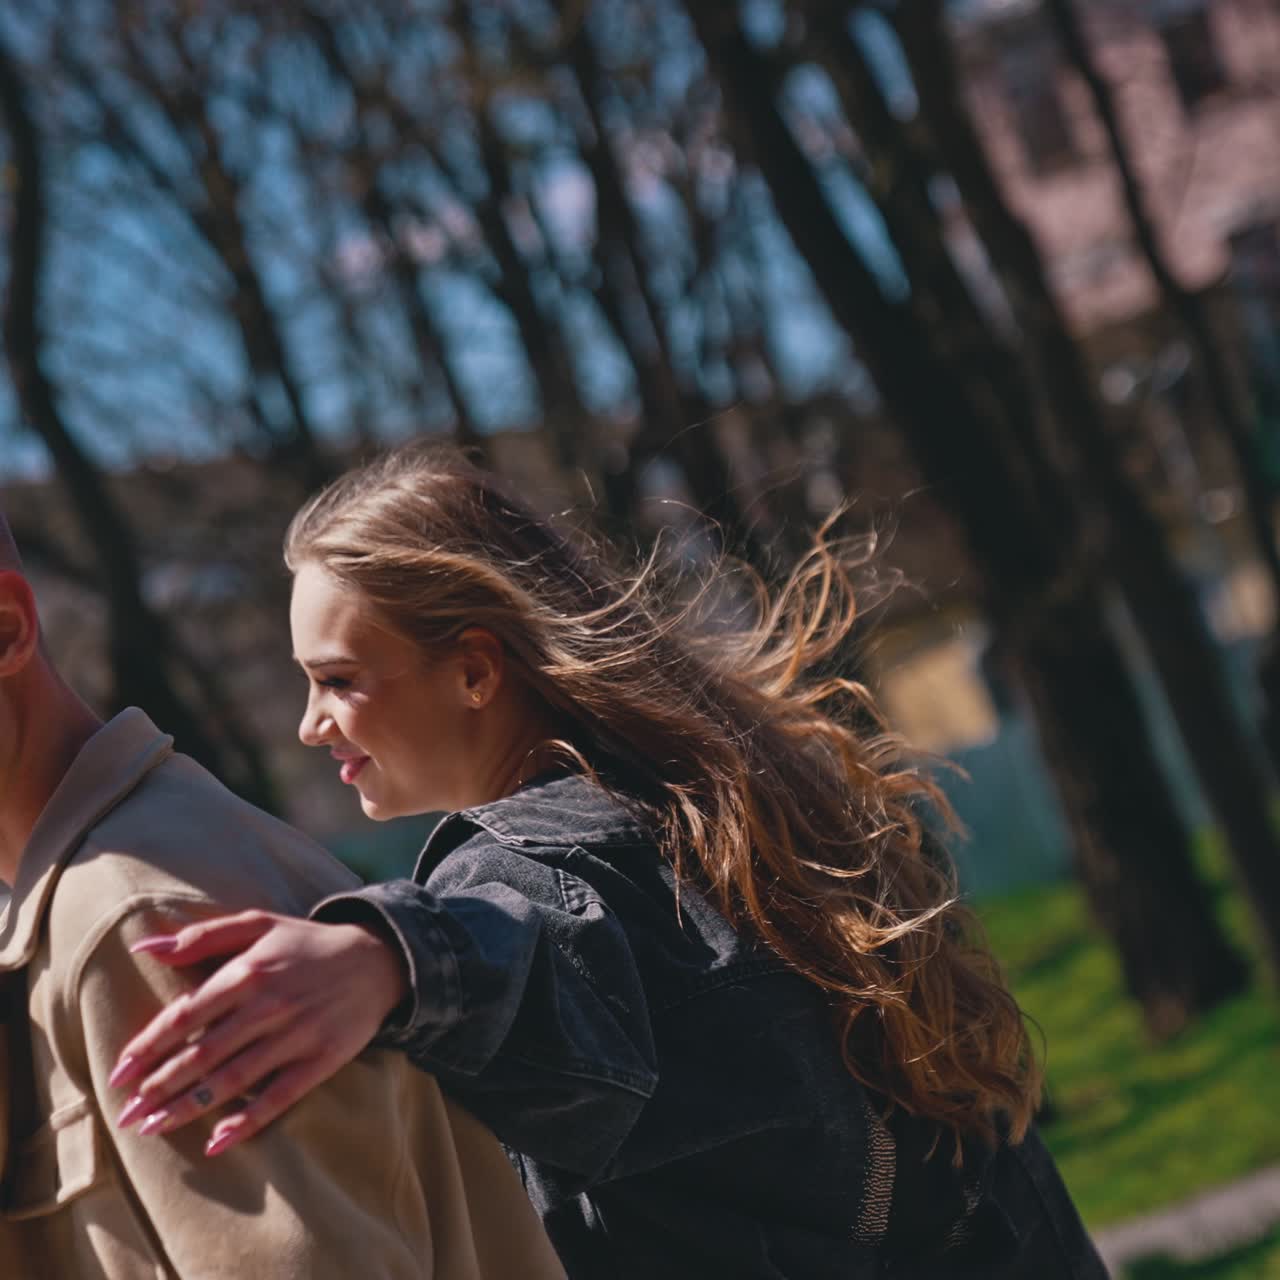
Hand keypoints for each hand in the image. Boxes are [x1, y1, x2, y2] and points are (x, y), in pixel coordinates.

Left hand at [108, 910, 408, 1155]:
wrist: (379, 958)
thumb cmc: (307, 943)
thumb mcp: (259, 924)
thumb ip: (202, 935)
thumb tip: (145, 945)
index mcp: (249, 971)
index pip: (186, 1014)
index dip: (148, 1046)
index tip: (118, 1074)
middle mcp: (270, 1005)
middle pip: (203, 1053)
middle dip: (159, 1087)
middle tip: (125, 1115)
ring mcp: (298, 1034)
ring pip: (233, 1078)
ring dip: (188, 1107)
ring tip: (153, 1127)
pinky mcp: (322, 1059)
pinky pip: (279, 1096)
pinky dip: (247, 1120)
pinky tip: (216, 1141)